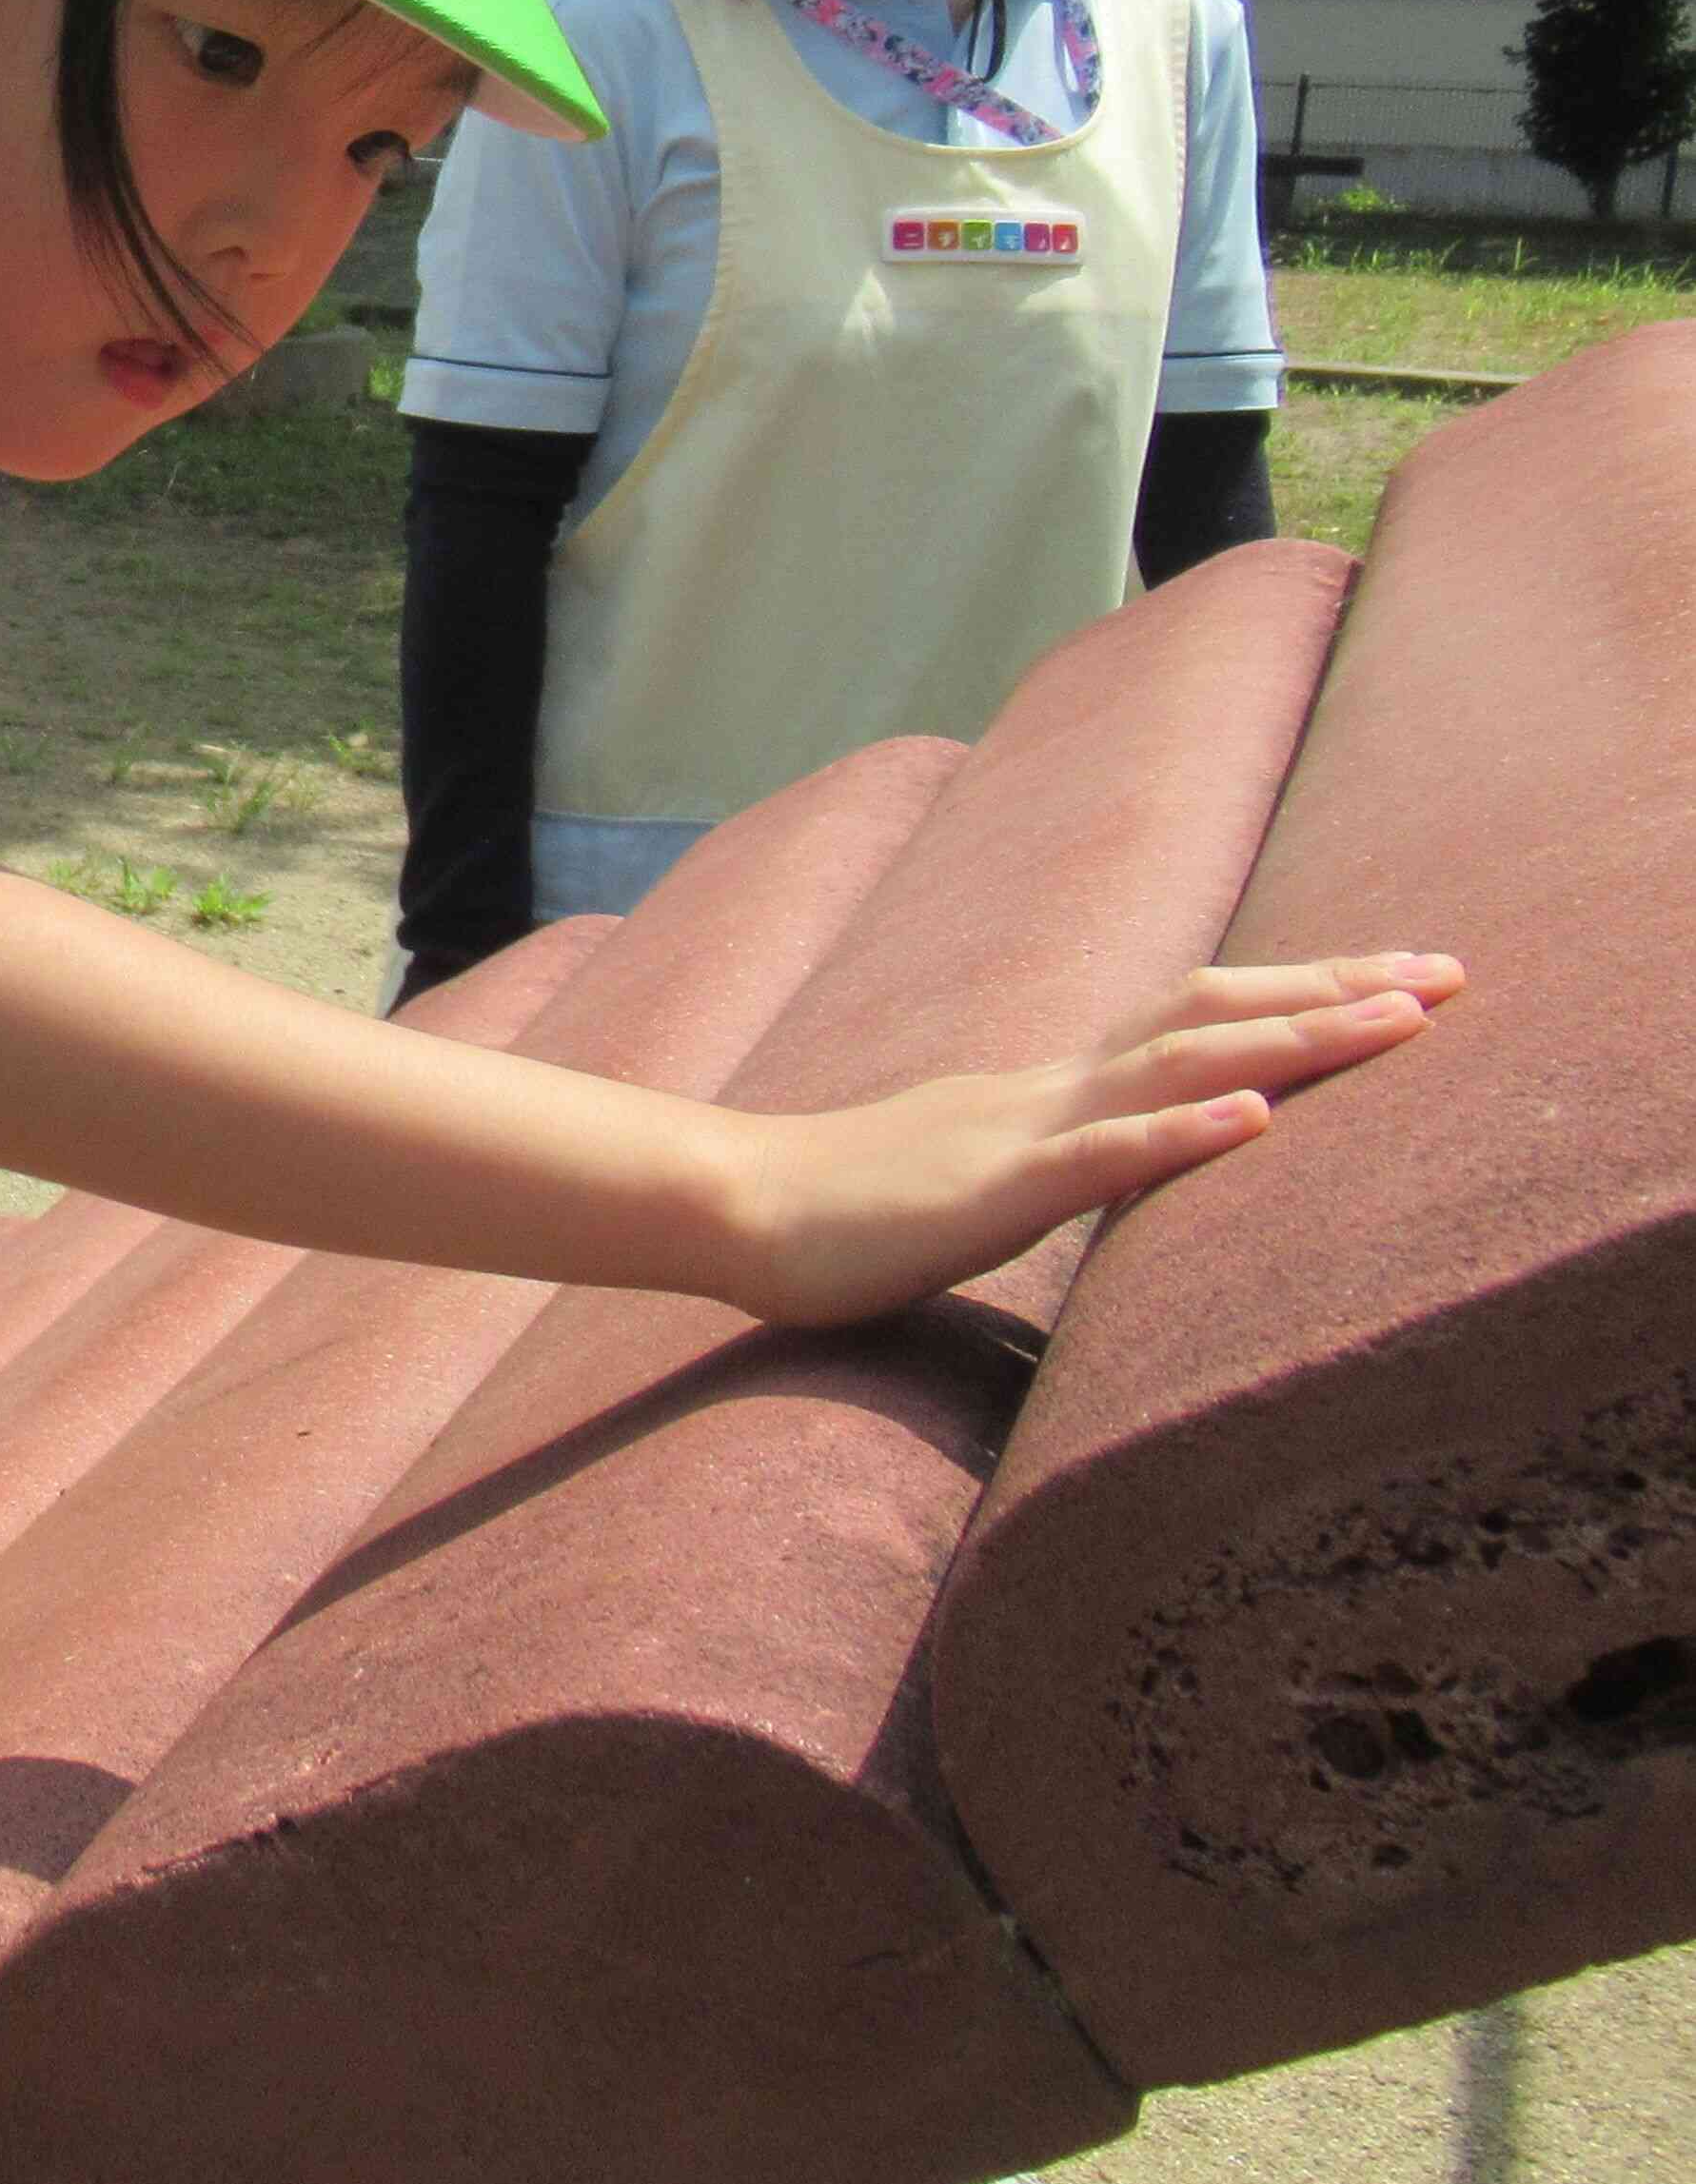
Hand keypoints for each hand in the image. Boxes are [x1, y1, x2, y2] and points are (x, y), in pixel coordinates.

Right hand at [721, 953, 1463, 1328]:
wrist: (734, 1207)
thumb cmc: (843, 1210)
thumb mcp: (977, 1179)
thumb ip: (1052, 1162)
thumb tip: (1122, 1164)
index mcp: (1050, 1092)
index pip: (1191, 1024)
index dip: (1298, 998)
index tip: (1401, 980)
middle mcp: (1051, 1090)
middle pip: (1209, 1019)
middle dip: (1335, 994)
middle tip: (1450, 972)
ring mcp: (1022, 1133)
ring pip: (1176, 1070)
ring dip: (1293, 1042)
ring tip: (1395, 1022)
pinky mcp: (989, 1194)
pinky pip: (1098, 1158)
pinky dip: (1183, 1131)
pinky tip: (1254, 1118)